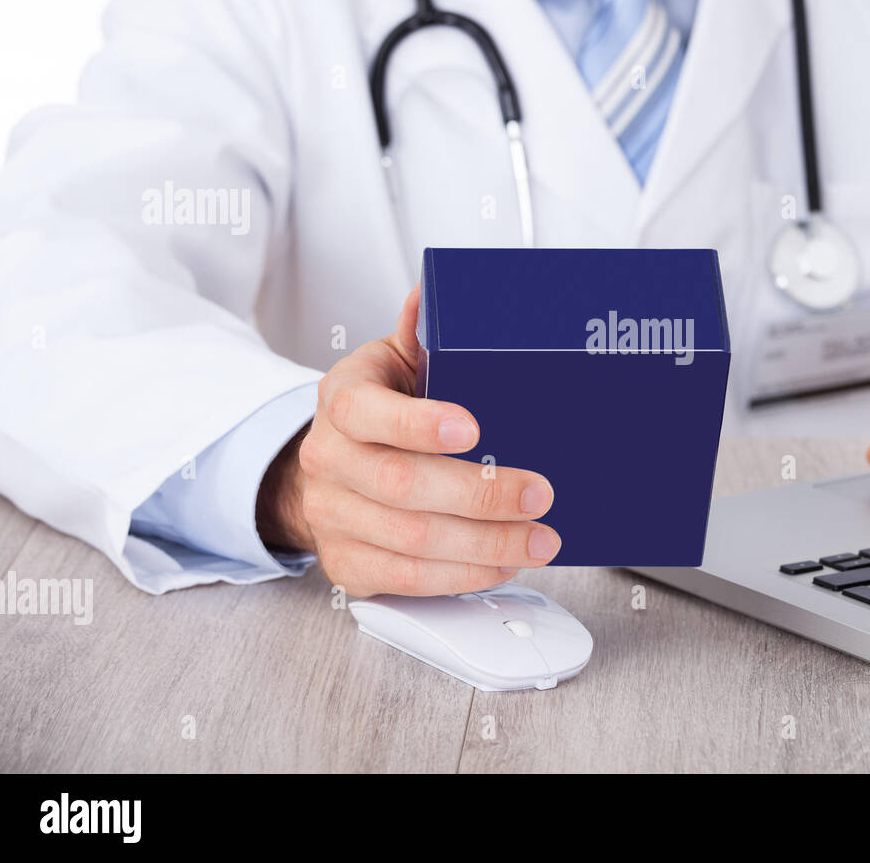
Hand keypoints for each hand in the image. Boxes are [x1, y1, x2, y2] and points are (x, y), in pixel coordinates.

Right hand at [257, 285, 559, 595]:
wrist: (330, 467)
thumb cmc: (375, 411)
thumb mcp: (392, 363)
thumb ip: (419, 331)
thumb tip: (436, 290)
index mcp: (342, 401)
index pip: (367, 413)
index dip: (419, 423)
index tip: (473, 428)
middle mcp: (330, 461)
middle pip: (402, 486)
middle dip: (481, 495)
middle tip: (539, 494)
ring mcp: (335, 517)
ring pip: (411, 540)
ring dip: (486, 545)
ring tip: (539, 539)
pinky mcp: (349, 564)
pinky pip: (407, 580)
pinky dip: (462, 576)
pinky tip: (502, 564)